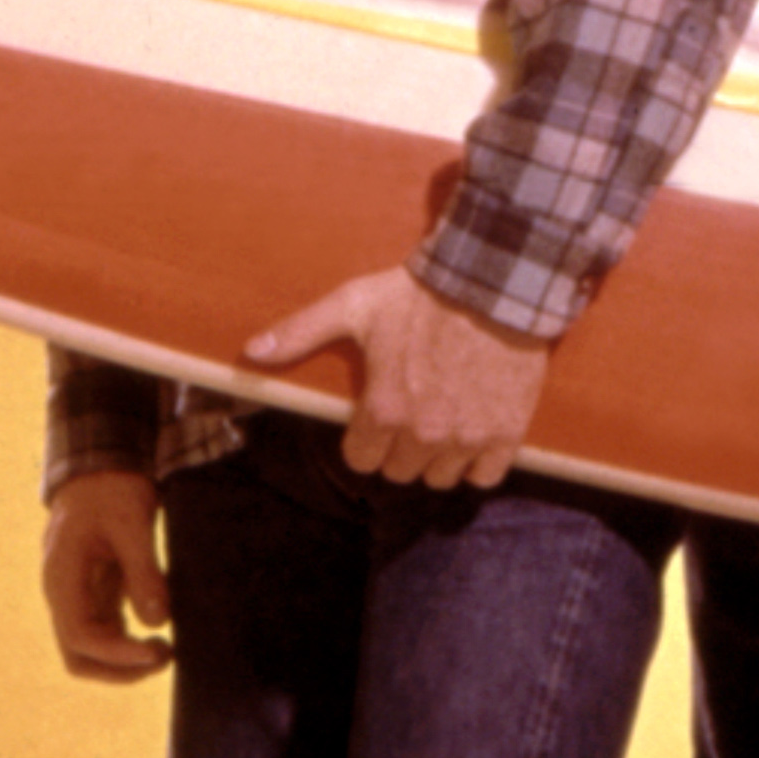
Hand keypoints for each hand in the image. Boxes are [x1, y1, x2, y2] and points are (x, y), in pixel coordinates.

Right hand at [41, 469, 172, 681]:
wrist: (99, 469)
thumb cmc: (111, 491)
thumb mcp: (132, 524)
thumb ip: (144, 571)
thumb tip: (158, 621)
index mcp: (62, 578)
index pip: (81, 636)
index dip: (118, 654)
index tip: (156, 651)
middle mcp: (63, 595)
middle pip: (78, 655)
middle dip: (118, 669)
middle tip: (165, 657)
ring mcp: (77, 597)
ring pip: (90, 649)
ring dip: (124, 660)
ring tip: (167, 651)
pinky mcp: (94, 593)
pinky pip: (105, 631)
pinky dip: (128, 642)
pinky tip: (158, 636)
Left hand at [246, 266, 551, 488]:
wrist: (494, 280)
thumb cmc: (421, 294)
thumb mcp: (354, 305)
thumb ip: (301, 332)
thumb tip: (252, 351)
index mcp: (383, 410)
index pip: (362, 460)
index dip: (366, 439)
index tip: (379, 417)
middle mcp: (423, 433)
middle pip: (401, 471)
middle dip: (401, 448)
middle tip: (413, 416)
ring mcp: (468, 435)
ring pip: (441, 476)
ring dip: (439, 457)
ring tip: (445, 424)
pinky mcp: (506, 431)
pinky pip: (486, 475)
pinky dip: (480, 462)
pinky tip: (477, 435)